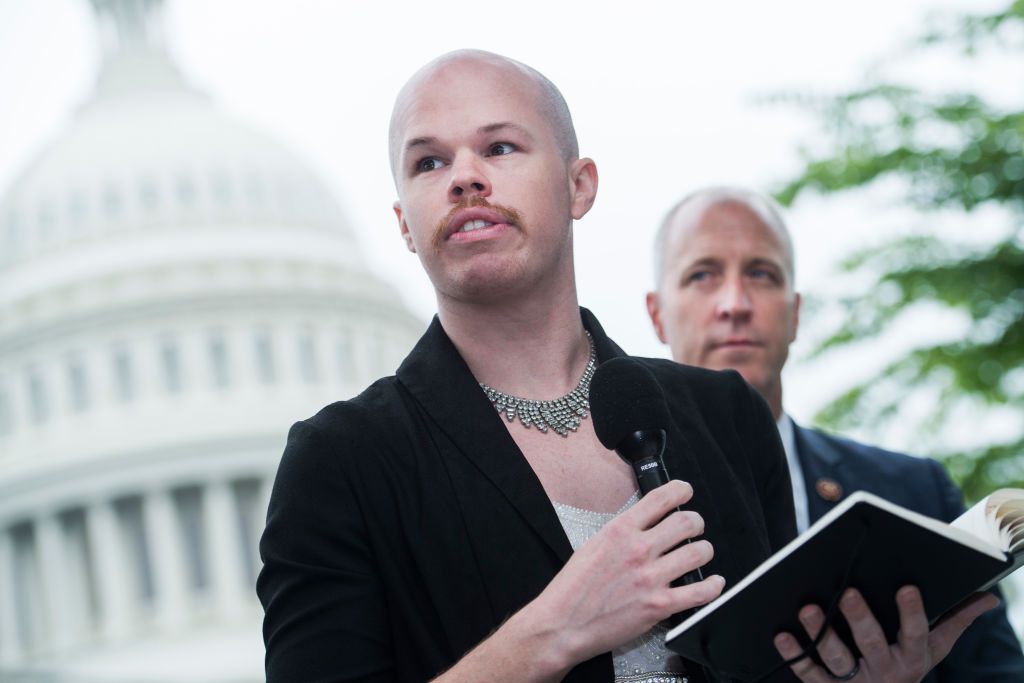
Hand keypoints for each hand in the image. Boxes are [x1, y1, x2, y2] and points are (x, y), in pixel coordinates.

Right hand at [527, 479, 723, 668]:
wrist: (563, 624)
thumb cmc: (572, 588)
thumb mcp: (593, 545)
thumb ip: (621, 533)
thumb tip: (645, 525)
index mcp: (620, 531)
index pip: (660, 499)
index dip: (680, 491)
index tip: (685, 492)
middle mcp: (638, 550)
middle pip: (686, 522)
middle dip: (696, 522)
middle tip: (695, 527)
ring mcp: (651, 578)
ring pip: (698, 553)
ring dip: (704, 550)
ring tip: (701, 553)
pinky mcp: (659, 606)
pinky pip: (700, 592)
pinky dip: (713, 586)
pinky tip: (713, 583)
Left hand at [773, 586, 998, 681]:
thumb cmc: (908, 661)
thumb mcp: (936, 646)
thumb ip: (957, 619)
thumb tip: (988, 597)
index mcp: (912, 656)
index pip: (916, 633)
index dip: (912, 612)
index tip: (907, 586)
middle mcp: (885, 670)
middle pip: (872, 644)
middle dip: (860, 618)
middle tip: (848, 591)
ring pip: (838, 661)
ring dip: (821, 635)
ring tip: (806, 609)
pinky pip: (810, 674)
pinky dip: (795, 655)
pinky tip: (781, 635)